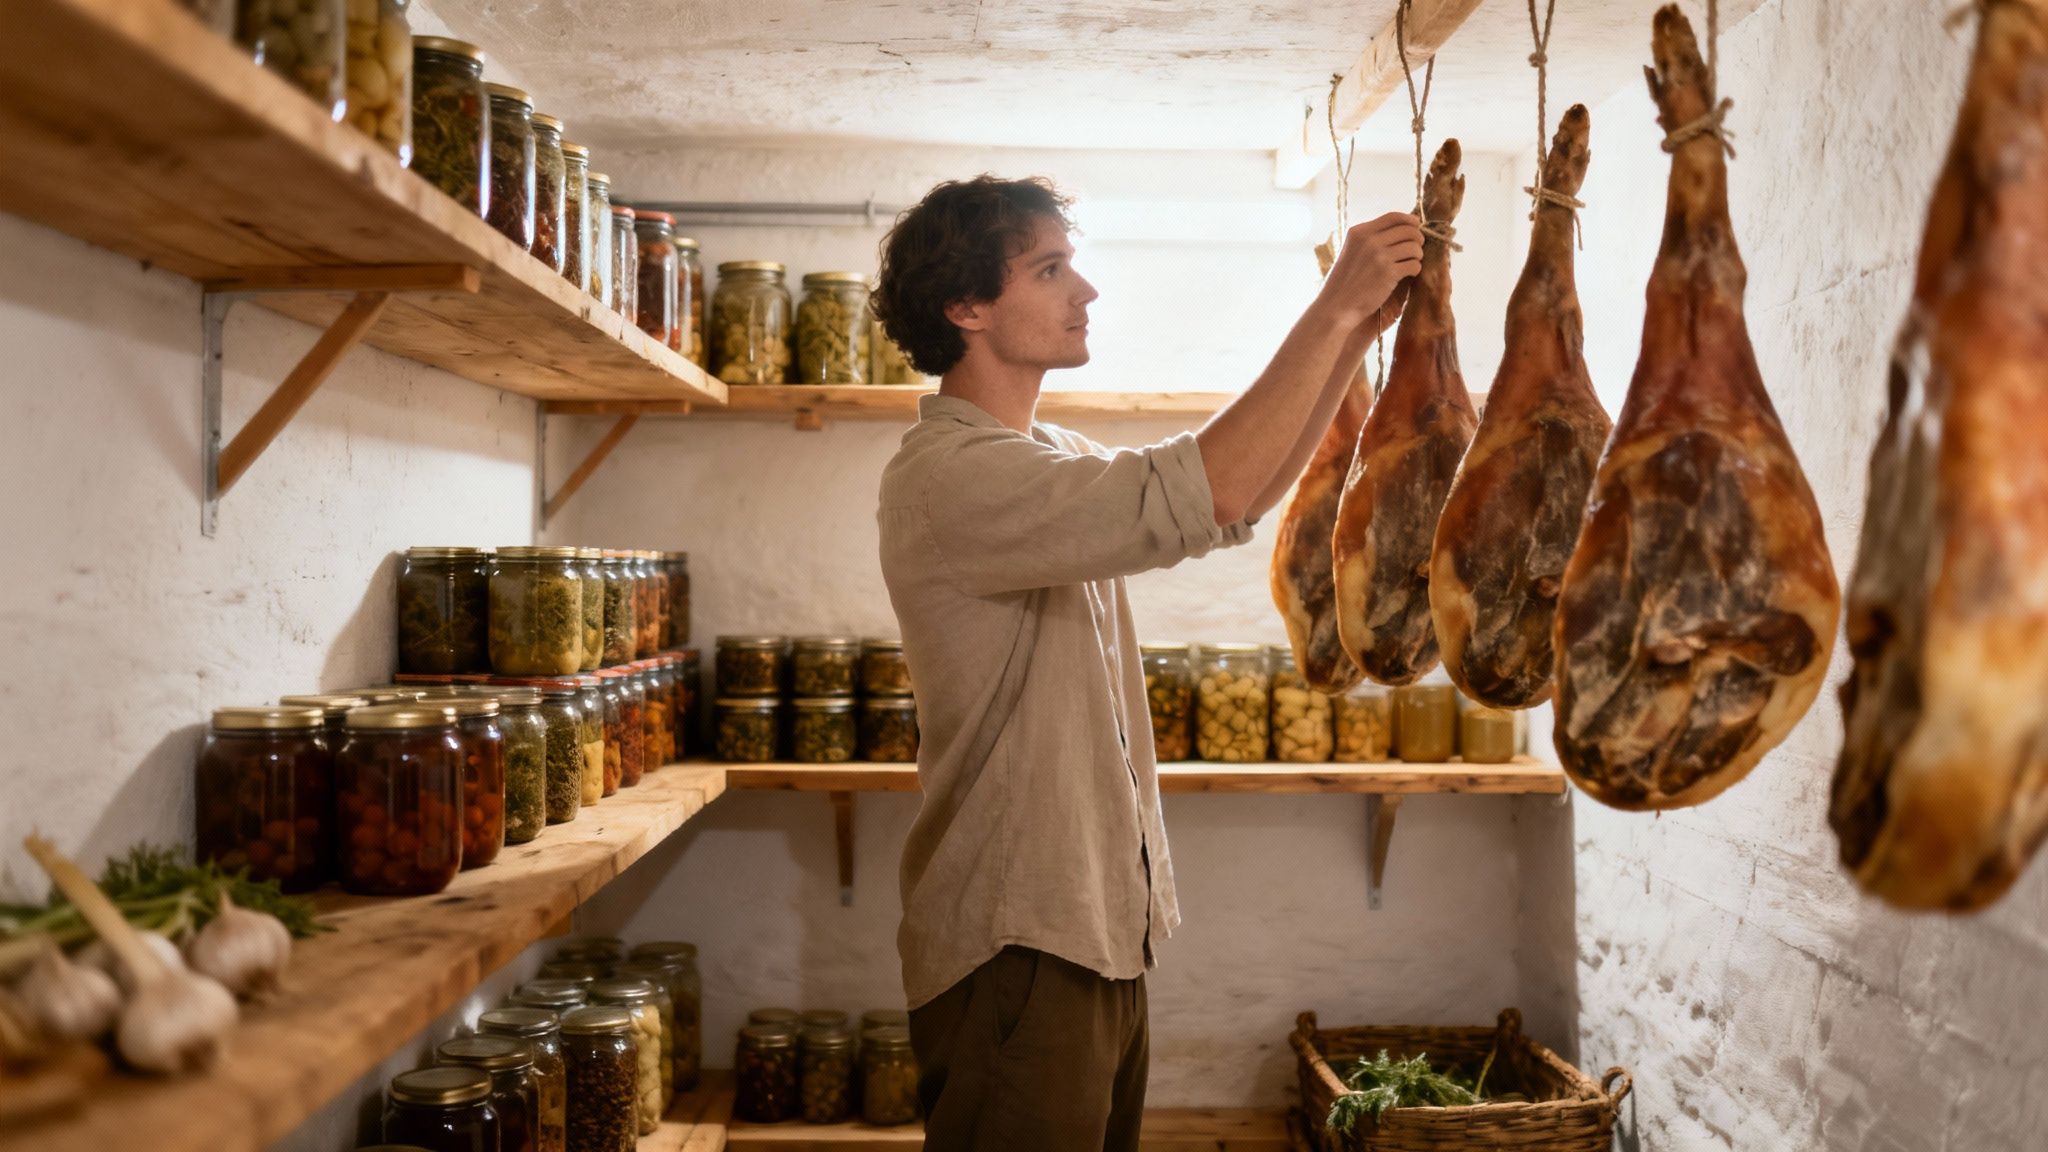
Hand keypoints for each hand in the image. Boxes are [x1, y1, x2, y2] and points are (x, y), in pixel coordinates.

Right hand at [1318, 212, 1423, 327]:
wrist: (1336, 305)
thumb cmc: (1345, 280)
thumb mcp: (1351, 250)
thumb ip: (1370, 239)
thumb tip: (1402, 229)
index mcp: (1360, 231)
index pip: (1394, 216)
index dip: (1410, 220)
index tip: (1416, 227)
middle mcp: (1370, 240)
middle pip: (1409, 230)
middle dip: (1417, 239)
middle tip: (1416, 250)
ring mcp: (1379, 256)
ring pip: (1414, 247)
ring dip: (1417, 255)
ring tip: (1411, 262)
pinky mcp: (1388, 273)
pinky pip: (1414, 264)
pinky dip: (1415, 269)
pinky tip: (1408, 274)